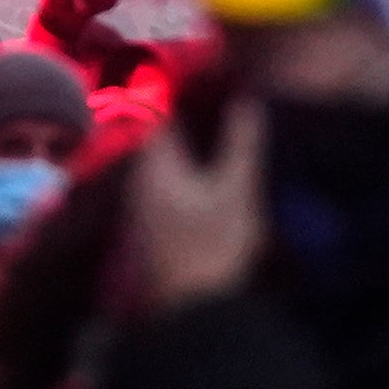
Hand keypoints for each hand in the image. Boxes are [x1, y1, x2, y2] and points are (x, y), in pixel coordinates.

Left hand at [126, 94, 265, 313]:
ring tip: (214, 131)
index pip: (161, 113)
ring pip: (161, 164)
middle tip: (215, 97)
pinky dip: (182, 172)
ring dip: (182, 147)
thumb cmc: (212, 245)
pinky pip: (164, 187)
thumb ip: (242, 143)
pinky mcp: (153, 232)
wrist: (192, 313)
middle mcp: (141, 182)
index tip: (205, 75)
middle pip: (159, 138)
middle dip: (182, 117)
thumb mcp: (236, 190)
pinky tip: (204, 177)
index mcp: (156, 164)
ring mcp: (143, 210)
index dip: (181, 90)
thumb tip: (247, 100)